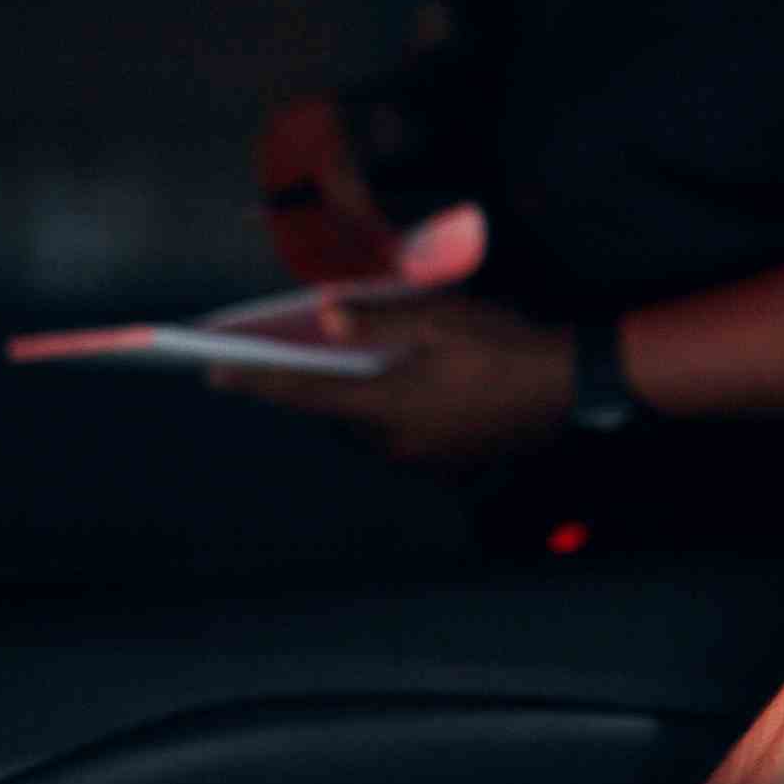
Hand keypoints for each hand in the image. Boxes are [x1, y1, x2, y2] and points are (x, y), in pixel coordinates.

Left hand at [211, 202, 575, 464]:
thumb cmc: (507, 345)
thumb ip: (376, 322)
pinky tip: (422, 385)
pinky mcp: (452, 463)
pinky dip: (397, 414)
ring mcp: (426, 459)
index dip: (256, 381)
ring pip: (371, 430)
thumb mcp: (440, 319)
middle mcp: (398, 443)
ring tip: (376, 366)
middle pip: (338, 417)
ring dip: (364, 402)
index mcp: (387, 406)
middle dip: (324, 388)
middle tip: (316, 353)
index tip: (211, 372)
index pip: (304, 393)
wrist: (572, 383)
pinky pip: (405, 440)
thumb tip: (324, 322)